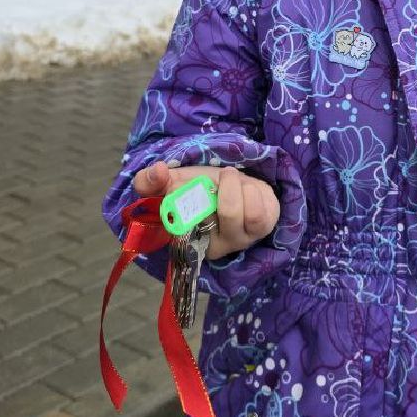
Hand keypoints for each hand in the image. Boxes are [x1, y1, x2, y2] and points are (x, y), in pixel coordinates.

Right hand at [132, 161, 279, 259]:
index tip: (183, 183)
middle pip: (231, 214)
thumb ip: (149, 181)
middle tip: (221, 174)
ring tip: (234, 181)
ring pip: (255, 213)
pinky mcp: (267, 223)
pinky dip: (257, 188)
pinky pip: (268, 207)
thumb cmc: (193, 188)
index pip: (192, 230)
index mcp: (193, 242)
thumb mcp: (167, 183)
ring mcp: (247, 237)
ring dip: (244, 187)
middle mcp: (222, 245)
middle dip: (226, 185)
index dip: (189, 200)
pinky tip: (247, 188)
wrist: (224, 183)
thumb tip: (157, 171)